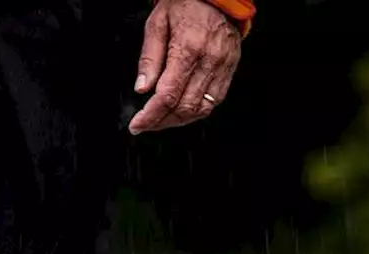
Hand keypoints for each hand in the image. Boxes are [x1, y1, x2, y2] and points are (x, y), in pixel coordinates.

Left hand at [129, 0, 241, 134]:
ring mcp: (223, 64)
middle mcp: (209, 59)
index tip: (137, 125)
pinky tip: (182, 110)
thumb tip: (142, 89)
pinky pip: (216, 100)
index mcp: (188, 48)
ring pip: (201, 109)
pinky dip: (197, 111)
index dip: (150, 116)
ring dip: (179, 120)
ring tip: (161, 120)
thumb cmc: (185, 4)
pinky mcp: (231, 67)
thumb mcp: (156, 25)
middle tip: (146, 124)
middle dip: (162, 122)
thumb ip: (149, 58)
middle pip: (184, 107)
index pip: (168, 95)